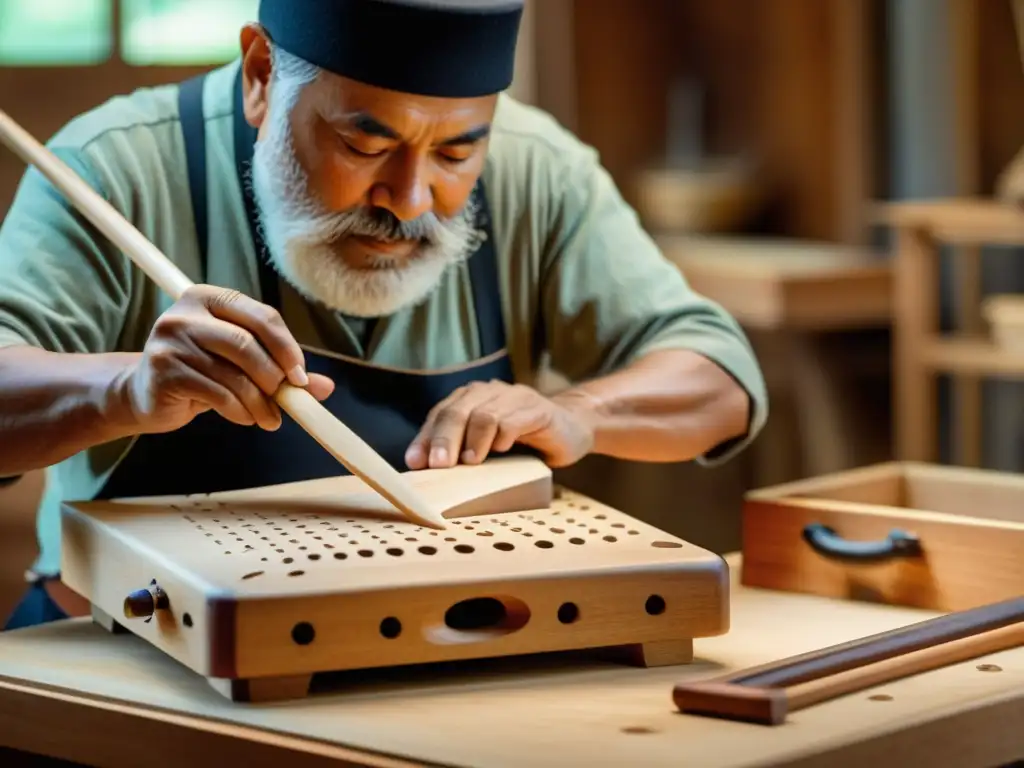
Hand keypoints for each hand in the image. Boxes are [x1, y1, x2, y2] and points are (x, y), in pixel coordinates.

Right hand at [114, 285, 334, 432]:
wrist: (144, 394)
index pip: (262, 316)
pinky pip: (217, 393)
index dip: (287, 347)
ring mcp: (170, 339)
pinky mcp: (163, 369)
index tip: (301, 377)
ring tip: (269, 418)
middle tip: (287, 400)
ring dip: (260, 402)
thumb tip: (325, 387)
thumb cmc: (201, 373)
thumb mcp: (240, 365)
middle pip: (248, 344)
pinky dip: (239, 410)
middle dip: (275, 378)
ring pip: (234, 374)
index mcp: (210, 298)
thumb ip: (281, 370)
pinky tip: (245, 417)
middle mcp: (186, 313)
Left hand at [404, 381, 597, 469]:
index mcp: (471, 399)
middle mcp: (489, 393)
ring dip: (474, 440)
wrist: (572, 428)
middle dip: (444, 440)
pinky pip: (513, 419)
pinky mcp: (537, 408)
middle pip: (457, 412)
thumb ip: (462, 451)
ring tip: (470, 463)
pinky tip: (502, 450)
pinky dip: (503, 436)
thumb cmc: (525, 441)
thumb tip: (426, 471)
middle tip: (438, 466)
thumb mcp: (489, 447)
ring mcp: (514, 397)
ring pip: (484, 414)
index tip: (416, 463)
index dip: (426, 439)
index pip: (440, 415)